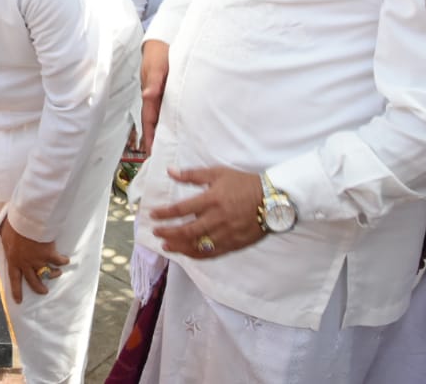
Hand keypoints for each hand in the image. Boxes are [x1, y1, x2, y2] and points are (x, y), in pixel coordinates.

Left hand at [0, 216, 68, 303]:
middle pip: (33, 282)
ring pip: (48, 273)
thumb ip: (4, 241)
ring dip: (54, 274)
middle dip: (39, 288)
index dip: (16, 291)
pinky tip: (66, 260)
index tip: (19, 301)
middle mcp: (26, 264)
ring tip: (58, 273)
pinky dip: (63, 261)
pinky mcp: (50, 255)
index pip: (14, 279)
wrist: (28, 220)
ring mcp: (39, 261)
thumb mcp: (4, 234)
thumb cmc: (14, 225)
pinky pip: (59, 261)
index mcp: (14, 260)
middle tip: (44, 292)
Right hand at [139, 39, 168, 152]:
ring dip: (166, 132)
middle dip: (157, 141)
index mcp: (151, 97)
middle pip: (156, 124)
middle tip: (164, 158)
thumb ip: (154, 81)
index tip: (152, 153)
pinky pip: (171, 111)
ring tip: (174, 149)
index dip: (150, 137)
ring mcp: (163, 98)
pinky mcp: (171, 94)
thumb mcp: (156, 67)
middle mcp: (156, 100)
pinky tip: (183, 128)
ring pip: (164, 119)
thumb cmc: (158, 55)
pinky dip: (174, 121)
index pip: (150, 122)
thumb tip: (147, 96)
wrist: (162, 43)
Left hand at [149, 166, 264, 258]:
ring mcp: (226, 233)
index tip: (152, 215)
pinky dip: (197, 254)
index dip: (164, 214)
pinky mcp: (234, 244)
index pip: (181, 209)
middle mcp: (217, 218)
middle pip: (186, 230)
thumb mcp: (218, 173)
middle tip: (156, 232)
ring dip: (179, 247)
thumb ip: (192, 174)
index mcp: (212, 199)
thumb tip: (170, 171)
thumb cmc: (244, 183)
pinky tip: (187, 252)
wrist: (273, 200)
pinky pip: (212, 253)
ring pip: (198, 245)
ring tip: (166, 246)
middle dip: (168, 232)